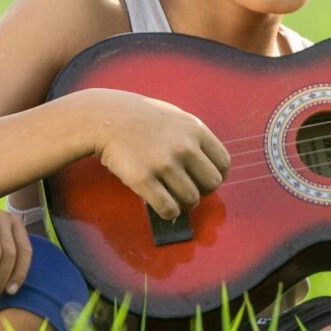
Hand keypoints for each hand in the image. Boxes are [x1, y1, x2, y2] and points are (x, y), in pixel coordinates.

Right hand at [89, 90, 230, 219]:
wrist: (107, 118)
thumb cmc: (143, 119)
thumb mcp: (178, 118)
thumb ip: (196, 140)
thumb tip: (212, 168)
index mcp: (196, 130)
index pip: (223, 164)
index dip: (217, 176)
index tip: (204, 179)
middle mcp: (184, 147)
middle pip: (211, 184)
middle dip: (202, 191)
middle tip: (188, 190)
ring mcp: (164, 163)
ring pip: (191, 199)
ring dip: (184, 204)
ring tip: (174, 198)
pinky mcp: (143, 179)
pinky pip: (168, 208)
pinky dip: (169, 213)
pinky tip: (163, 207)